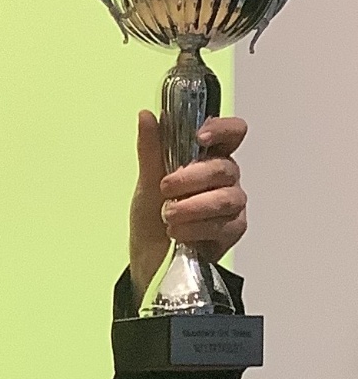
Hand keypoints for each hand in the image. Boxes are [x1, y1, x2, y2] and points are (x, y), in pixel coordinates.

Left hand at [129, 109, 248, 306]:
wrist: (148, 262)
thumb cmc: (152, 222)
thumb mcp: (146, 183)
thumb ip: (151, 149)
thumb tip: (146, 116)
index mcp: (209, 158)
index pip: (232, 133)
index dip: (222, 129)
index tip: (199, 137)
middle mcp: (226, 179)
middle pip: (224, 167)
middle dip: (191, 178)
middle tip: (165, 188)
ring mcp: (232, 206)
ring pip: (225, 198)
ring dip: (192, 206)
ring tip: (167, 215)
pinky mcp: (232, 232)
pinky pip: (224, 226)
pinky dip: (197, 229)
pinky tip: (179, 233)